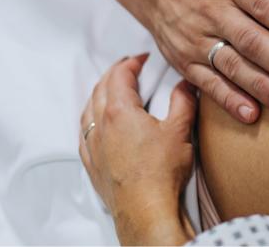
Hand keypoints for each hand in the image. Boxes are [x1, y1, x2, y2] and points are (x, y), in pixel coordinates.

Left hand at [79, 54, 193, 245]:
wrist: (146, 209)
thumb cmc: (161, 172)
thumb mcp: (179, 130)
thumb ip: (183, 101)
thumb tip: (185, 85)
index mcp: (120, 111)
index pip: (120, 76)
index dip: (131, 63)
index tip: (142, 59)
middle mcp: (100, 125)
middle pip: (100, 88)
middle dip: (114, 74)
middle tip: (128, 68)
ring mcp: (93, 146)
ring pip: (88, 109)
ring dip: (99, 94)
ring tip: (111, 90)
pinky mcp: (92, 164)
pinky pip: (84, 133)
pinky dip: (89, 120)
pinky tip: (96, 124)